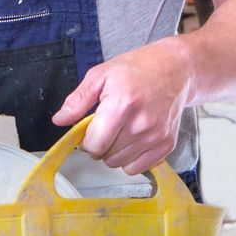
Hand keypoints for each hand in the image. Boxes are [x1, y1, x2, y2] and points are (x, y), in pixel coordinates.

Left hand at [51, 37, 194, 174]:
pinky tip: (133, 140)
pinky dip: (131, 159)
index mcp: (122, 105)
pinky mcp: (167, 143)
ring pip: (120, 164)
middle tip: (108, 125)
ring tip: (122, 130)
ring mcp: (156, 135)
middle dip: (100, 144)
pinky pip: (138, 168)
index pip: (93, 144)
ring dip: (115, 152)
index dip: (86, 140)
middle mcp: (141, 124)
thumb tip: (60, 120)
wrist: (175, 68)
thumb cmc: (138, 69)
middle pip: (105, 156)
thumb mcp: (101, 75)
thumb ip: (78, 100)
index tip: (90, 129)